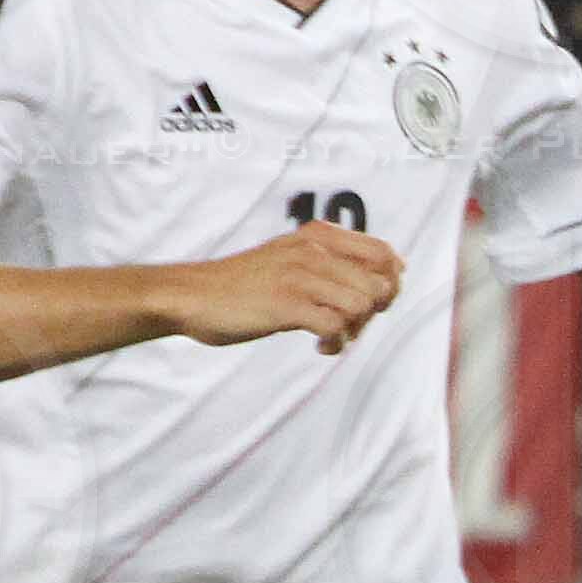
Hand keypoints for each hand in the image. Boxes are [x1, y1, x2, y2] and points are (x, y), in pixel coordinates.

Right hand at [160, 223, 406, 353]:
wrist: (192, 294)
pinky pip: (337, 326)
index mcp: (317, 236)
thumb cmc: (244, 282)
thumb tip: (383, 285)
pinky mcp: (286, 304)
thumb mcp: (290, 258)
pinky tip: (319, 346)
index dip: (390, 284)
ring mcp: (299, 276)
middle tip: (350, 326)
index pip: (385, 254)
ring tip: (333, 337)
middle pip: (380, 285)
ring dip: (356, 331)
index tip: (371, 305)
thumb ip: (331, 263)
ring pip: (363, 305)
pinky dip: (336, 344)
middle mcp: (313, 251)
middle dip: (374, 314)